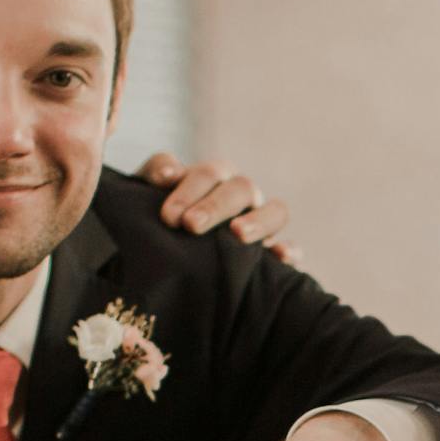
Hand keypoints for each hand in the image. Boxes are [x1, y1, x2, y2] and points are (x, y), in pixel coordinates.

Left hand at [135, 151, 298, 265]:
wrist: (169, 266)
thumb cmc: (160, 223)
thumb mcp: (147, 197)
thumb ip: (155, 174)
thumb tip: (167, 174)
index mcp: (214, 180)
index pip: (209, 174)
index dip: (189, 189)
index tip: (168, 216)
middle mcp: (242, 197)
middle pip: (241, 188)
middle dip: (216, 206)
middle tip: (191, 225)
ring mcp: (262, 224)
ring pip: (276, 211)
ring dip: (258, 220)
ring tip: (237, 234)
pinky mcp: (275, 257)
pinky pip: (292, 249)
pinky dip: (289, 250)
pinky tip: (279, 257)